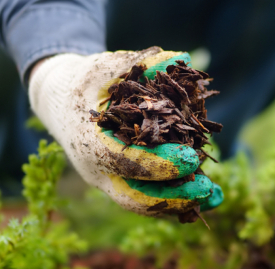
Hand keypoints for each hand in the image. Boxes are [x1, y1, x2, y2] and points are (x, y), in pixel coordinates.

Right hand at [28, 47, 222, 215]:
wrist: (59, 101)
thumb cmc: (84, 81)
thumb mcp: (106, 66)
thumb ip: (140, 63)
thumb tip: (180, 59)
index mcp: (88, 142)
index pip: (125, 161)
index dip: (160, 163)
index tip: (192, 158)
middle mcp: (96, 170)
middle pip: (135, 197)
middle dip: (173, 197)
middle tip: (207, 189)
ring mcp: (108, 181)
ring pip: (144, 203)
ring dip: (180, 203)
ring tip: (216, 197)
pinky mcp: (120, 183)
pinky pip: (149, 198)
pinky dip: (177, 200)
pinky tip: (209, 196)